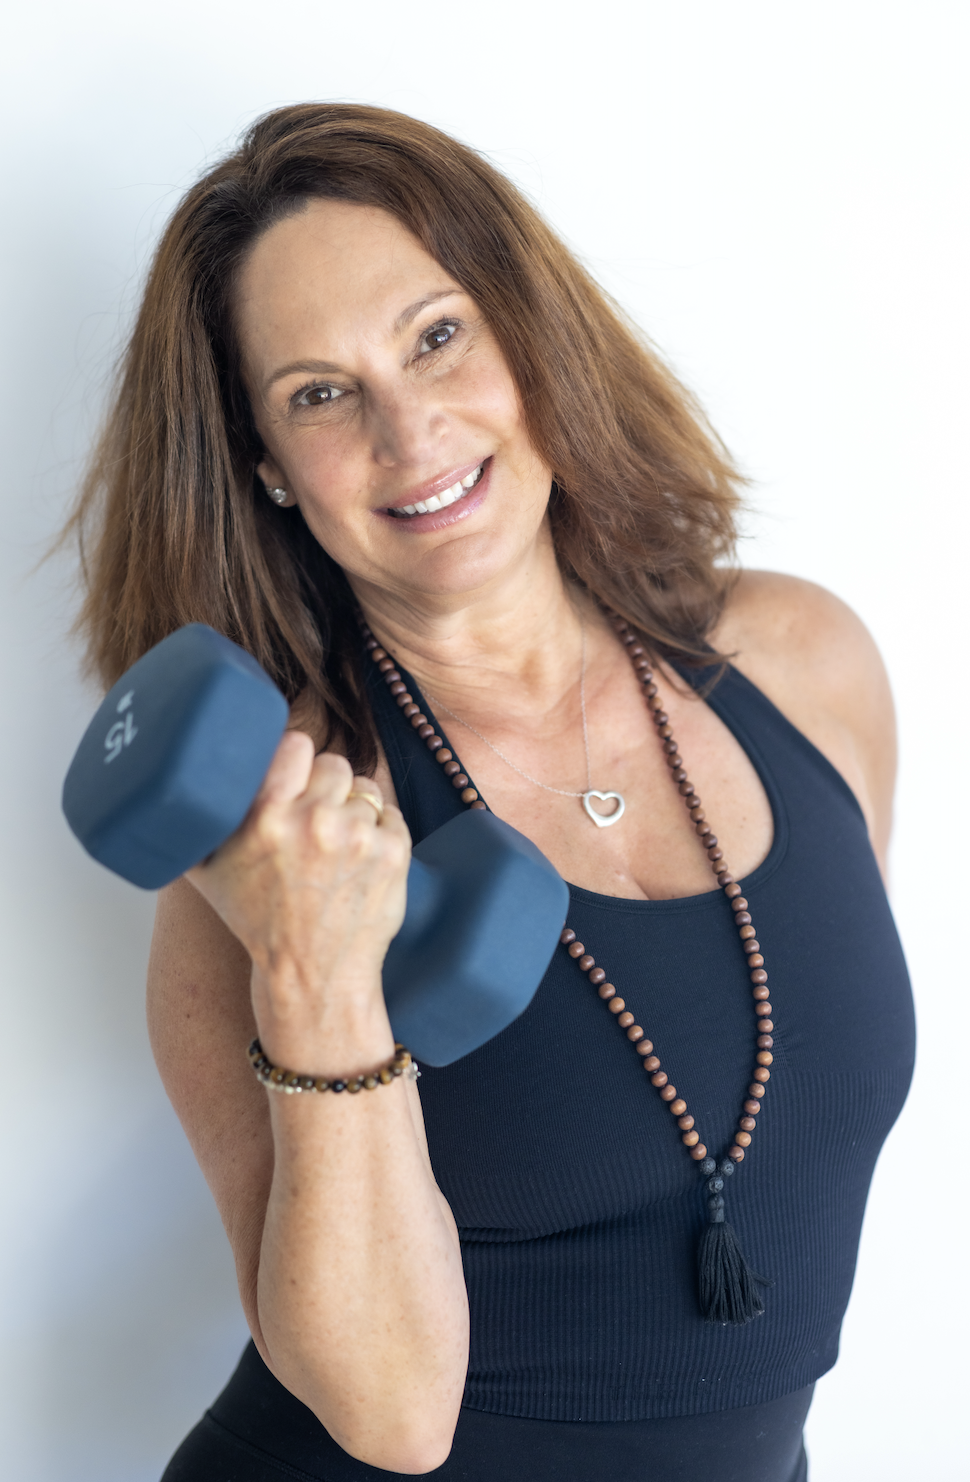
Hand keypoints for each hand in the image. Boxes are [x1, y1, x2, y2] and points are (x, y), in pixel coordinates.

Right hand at [186, 733, 410, 1030]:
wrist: (312, 976)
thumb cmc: (258, 922)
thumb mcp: (207, 871)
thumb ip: (197, 821)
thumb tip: (178, 779)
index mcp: (265, 816)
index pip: (295, 744)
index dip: (297, 758)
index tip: (295, 775)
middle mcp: (312, 821)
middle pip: (334, 764)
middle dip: (326, 788)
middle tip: (315, 820)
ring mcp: (357, 836)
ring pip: (365, 790)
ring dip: (353, 811)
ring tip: (336, 848)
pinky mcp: (392, 853)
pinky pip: (391, 815)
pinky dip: (380, 834)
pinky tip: (359, 863)